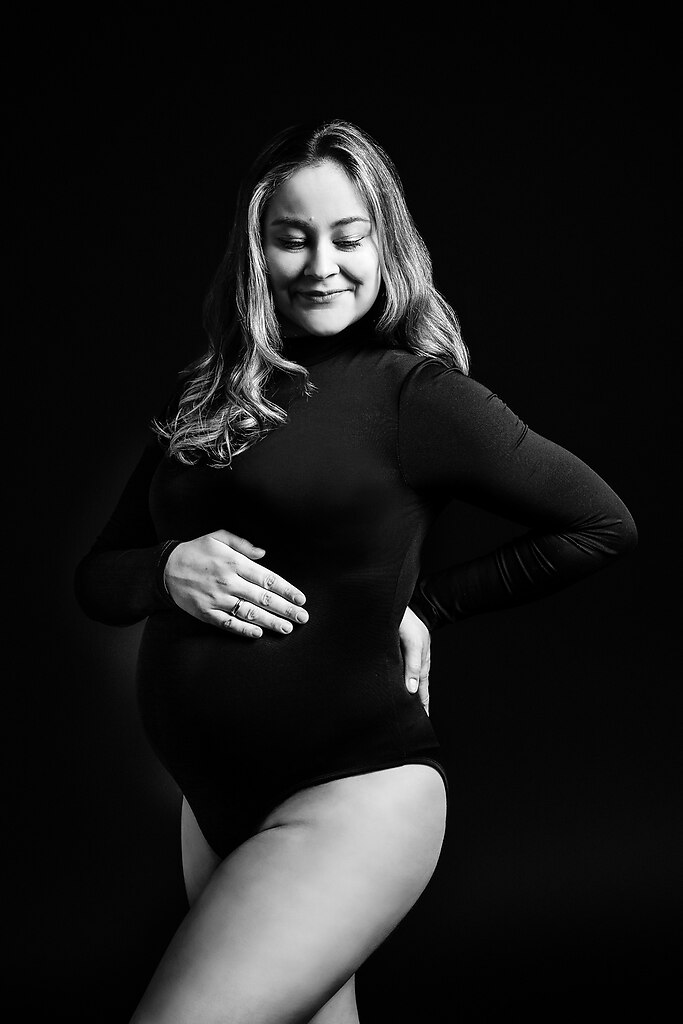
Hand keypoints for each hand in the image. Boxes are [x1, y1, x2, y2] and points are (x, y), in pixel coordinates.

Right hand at [164, 530, 308, 637]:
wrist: (164, 568)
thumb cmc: (195, 551)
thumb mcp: (218, 537)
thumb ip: (242, 544)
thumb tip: (263, 554)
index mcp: (234, 563)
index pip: (267, 578)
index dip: (287, 590)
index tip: (301, 599)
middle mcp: (228, 582)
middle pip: (263, 598)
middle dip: (286, 609)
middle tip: (302, 618)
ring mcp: (217, 599)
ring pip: (249, 613)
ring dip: (270, 622)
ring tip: (287, 628)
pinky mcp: (206, 613)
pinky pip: (228, 623)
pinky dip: (244, 630)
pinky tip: (258, 633)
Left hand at [399, 606, 430, 714]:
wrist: (389, 600)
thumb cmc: (406, 620)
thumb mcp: (414, 643)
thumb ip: (412, 666)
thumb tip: (412, 690)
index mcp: (421, 661)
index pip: (423, 689)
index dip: (422, 705)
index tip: (422, 721)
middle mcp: (412, 660)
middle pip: (413, 687)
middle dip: (412, 703)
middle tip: (407, 722)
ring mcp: (401, 656)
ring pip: (402, 680)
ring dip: (400, 693)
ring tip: (396, 711)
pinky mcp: (389, 652)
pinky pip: (392, 672)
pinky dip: (391, 682)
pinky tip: (385, 689)